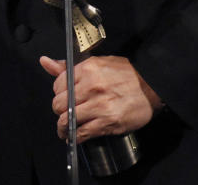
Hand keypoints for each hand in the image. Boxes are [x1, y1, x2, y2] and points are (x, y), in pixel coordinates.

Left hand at [39, 55, 161, 142]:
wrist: (152, 86)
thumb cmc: (126, 73)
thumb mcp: (97, 63)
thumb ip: (69, 66)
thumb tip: (45, 62)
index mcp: (86, 69)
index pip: (58, 84)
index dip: (57, 93)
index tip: (62, 98)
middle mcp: (90, 86)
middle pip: (59, 104)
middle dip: (58, 110)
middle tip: (63, 113)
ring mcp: (99, 105)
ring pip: (67, 119)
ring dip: (63, 127)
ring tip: (64, 129)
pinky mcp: (108, 122)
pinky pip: (82, 132)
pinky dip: (74, 137)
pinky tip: (73, 137)